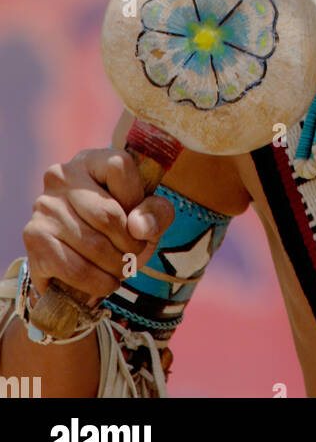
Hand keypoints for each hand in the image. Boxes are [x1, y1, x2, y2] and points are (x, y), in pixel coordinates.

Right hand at [22, 150, 174, 304]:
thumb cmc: (120, 223)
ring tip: (121, 268)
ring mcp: (44, 207)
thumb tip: (139, 228)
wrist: (82, 254)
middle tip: (135, 255)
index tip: (139, 219)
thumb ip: (156, 213)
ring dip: (116, 267)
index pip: (119, 166)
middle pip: (107, 214)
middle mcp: (61, 176)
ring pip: (92, 245)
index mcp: (91, 159)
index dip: (137, 198)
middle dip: (130, 244)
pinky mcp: (34, 238)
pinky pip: (73, 269)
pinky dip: (97, 283)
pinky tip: (105, 283)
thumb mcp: (147, 211)